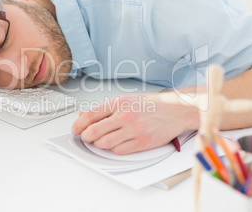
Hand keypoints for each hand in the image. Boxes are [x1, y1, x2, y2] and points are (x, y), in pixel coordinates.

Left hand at [71, 93, 198, 154]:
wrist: (175, 110)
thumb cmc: (151, 105)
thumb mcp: (126, 100)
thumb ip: (105, 108)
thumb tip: (84, 114)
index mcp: (119, 103)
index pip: (90, 115)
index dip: (78, 125)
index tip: (75, 130)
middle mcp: (125, 116)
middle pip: (94, 131)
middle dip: (86, 137)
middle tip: (86, 138)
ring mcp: (134, 130)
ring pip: (104, 143)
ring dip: (99, 144)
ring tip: (101, 141)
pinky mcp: (142, 143)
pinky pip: (119, 151)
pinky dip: (114, 149)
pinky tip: (117, 144)